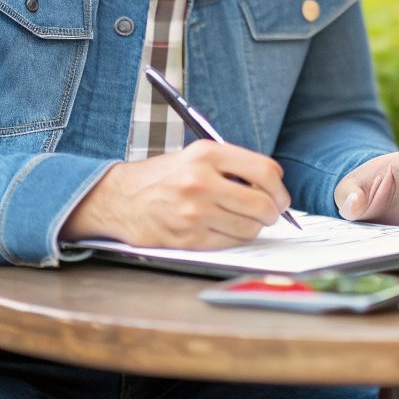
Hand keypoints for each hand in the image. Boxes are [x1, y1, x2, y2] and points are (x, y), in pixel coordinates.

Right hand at [61, 140, 291, 249]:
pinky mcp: (188, 238)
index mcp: (207, 154)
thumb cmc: (164, 177)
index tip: (279, 196)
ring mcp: (194, 212)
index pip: (265, 171)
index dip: (279, 187)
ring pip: (249, 228)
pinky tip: (225, 230)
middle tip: (271, 213)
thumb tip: (274, 187)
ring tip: (244, 221)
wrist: (119, 199)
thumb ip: (234, 166)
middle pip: (262, 204)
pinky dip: (234, 239)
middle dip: (273, 212)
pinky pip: (230, 243)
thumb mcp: (196, 156)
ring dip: (254, 227)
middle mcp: (201, 182)